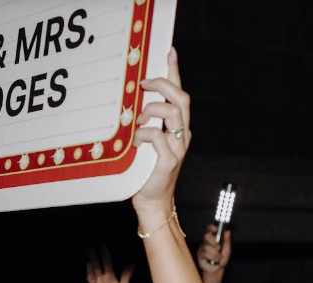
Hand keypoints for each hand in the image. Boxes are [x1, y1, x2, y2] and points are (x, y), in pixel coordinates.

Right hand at [86, 246, 132, 282]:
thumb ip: (126, 276)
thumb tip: (131, 264)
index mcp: (109, 277)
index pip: (106, 263)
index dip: (105, 255)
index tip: (103, 246)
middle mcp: (101, 280)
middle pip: (97, 267)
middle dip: (94, 258)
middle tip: (90, 249)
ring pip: (92, 276)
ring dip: (90, 269)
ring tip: (89, 262)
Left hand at [132, 47, 188, 217]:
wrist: (152, 201)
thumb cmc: (145, 172)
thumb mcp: (146, 143)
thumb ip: (144, 124)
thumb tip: (130, 104)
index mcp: (178, 128)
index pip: (180, 94)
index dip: (175, 72)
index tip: (169, 52)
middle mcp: (182, 135)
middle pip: (181, 99)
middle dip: (163, 84)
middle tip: (144, 82)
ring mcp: (178, 148)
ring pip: (173, 113)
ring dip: (152, 110)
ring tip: (137, 121)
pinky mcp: (169, 161)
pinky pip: (158, 137)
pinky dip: (144, 135)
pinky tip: (135, 143)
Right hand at [196, 225, 231, 271]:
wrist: (217, 270)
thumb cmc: (221, 259)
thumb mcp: (227, 249)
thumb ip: (227, 240)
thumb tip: (227, 231)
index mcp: (212, 239)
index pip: (209, 229)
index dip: (211, 227)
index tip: (216, 229)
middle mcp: (206, 242)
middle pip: (206, 236)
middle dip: (213, 241)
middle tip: (218, 247)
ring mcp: (202, 248)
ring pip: (206, 247)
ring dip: (214, 253)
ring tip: (219, 257)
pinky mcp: (200, 255)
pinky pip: (204, 254)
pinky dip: (212, 257)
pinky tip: (215, 260)